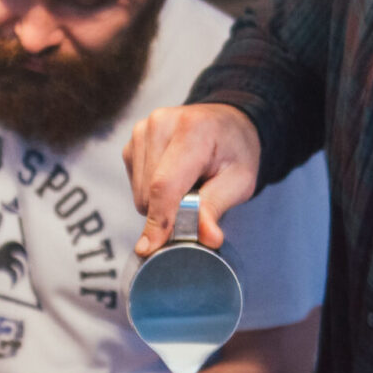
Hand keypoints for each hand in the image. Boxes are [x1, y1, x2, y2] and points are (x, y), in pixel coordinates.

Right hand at [123, 102, 261, 255]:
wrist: (228, 124)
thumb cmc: (235, 152)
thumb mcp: (240, 182)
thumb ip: (217, 208)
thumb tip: (206, 237)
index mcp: (192, 130)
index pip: (165, 184)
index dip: (159, 220)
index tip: (150, 248)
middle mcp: (161, 124)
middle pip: (150, 193)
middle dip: (169, 211)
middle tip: (196, 201)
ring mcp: (142, 130)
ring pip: (139, 192)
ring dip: (161, 201)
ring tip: (187, 184)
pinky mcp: (132, 140)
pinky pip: (134, 183)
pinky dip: (152, 190)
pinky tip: (173, 176)